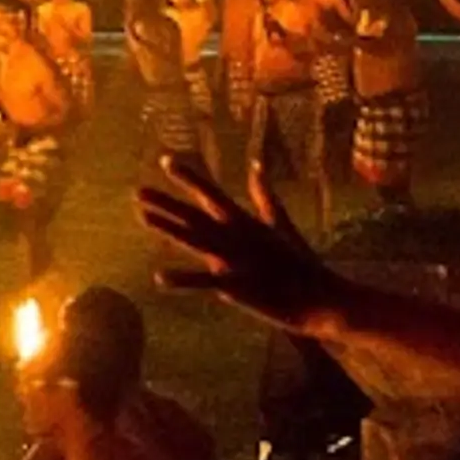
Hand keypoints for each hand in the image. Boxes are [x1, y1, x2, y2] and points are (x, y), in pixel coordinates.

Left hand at [136, 157, 343, 333]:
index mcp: (246, 223)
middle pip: (195, 216)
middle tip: (137, 191)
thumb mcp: (281, 224)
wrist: (322, 298)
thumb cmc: (301, 263)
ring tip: (143, 216)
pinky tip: (159, 277)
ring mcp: (236, 261)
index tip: (166, 161)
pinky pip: (204, 282)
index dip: (189, 177)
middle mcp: (237, 237)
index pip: (212, 194)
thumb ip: (265, 196)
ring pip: (196, 240)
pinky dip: (183, 280)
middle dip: (167, 202)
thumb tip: (256, 164)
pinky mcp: (237, 287)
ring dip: (168, 228)